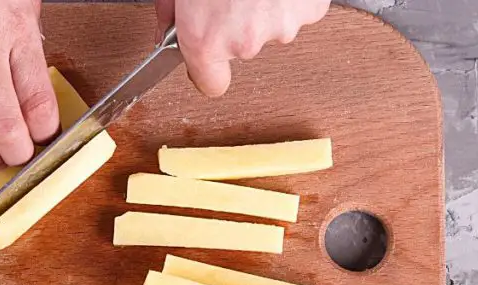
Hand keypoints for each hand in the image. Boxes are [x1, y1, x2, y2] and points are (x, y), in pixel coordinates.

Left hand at [155, 0, 330, 96]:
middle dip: (235, 23)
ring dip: (264, 7)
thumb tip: (167, 29)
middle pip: (241, 48)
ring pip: (271, 26)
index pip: (211, 84)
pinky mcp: (310, 10)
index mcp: (207, 39)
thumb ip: (170, 13)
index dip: (208, 71)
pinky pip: (296, 10)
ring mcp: (282, 27)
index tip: (207, 60)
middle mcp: (245, 41)